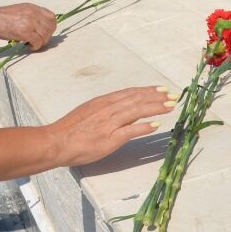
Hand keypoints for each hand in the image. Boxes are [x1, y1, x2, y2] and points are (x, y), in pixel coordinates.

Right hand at [0, 3, 56, 50]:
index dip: (51, 26)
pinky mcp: (26, 32)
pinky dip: (35, 46)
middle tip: (39, 40)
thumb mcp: (19, 11)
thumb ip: (30, 16)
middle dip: (47, 36)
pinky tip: (29, 46)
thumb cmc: (1, 17)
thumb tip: (39, 27)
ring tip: (32, 44)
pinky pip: (38, 42)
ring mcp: (31, 22)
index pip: (52, 17)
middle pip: (51, 27)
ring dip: (41, 42)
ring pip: (46, 36)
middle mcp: (34, 13)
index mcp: (32, 7)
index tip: (45, 32)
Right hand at [49, 86, 174, 166]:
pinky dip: (143, 127)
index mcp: (102, 102)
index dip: (147, 91)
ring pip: (136, 111)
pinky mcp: (109, 139)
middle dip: (156, 97)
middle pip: (136, 99)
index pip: (129, 93)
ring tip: (170, 106)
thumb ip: (104, 110)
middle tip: (173, 96)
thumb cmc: (69, 130)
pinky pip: (129, 131)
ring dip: (155, 108)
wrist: (56, 142)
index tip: (161, 89)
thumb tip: (119, 110)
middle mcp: (107, 109)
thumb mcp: (87, 112)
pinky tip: (155, 125)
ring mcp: (109, 123)